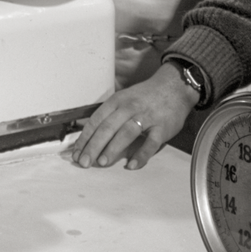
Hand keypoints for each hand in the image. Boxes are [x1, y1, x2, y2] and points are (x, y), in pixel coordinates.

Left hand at [67, 64, 200, 170]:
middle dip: (93, 146)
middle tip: (83, 162)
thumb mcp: (123, 99)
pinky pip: (151, 142)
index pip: (96, 120)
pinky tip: (132, 165)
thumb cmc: (145, 97)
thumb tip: (89, 136)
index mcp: (117, 101)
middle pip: (108, 127)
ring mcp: (146, 117)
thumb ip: (109, 116)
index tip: (76, 153)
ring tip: (102, 162)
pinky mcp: (162, 127)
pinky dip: (141, 154)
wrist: (174, 86)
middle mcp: (129, 107)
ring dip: (113, 148)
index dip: (85, 138)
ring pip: (126, 133)